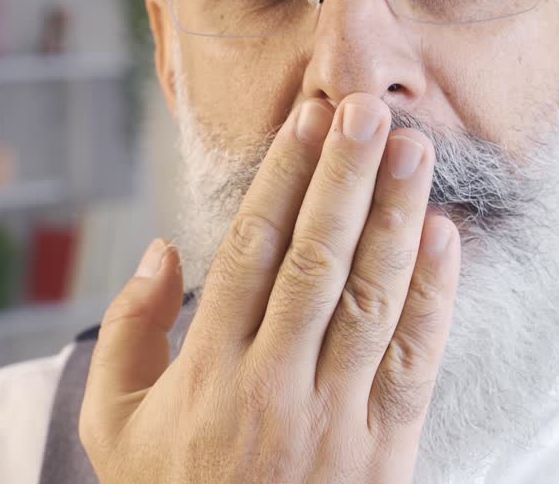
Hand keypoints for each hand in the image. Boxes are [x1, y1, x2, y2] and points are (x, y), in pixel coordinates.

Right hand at [80, 93, 461, 482]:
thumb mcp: (113, 424)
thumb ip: (128, 331)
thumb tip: (163, 250)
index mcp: (207, 370)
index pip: (251, 252)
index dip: (281, 180)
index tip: (304, 121)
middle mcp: (272, 385)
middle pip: (315, 261)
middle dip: (344, 178)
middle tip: (366, 109)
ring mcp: (333, 418)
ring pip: (369, 300)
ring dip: (395, 218)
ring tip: (413, 150)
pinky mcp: (383, 449)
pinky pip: (414, 362)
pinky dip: (434, 298)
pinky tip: (445, 240)